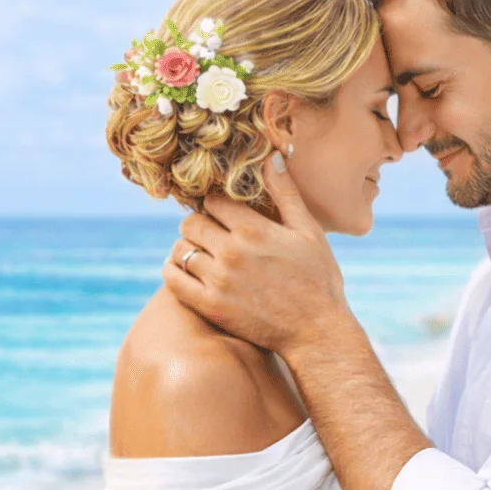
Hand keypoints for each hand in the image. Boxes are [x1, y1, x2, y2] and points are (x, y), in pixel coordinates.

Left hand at [162, 158, 351, 355]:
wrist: (316, 332)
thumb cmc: (318, 279)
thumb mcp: (308, 232)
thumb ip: (286, 194)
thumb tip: (271, 158)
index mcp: (253, 230)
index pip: (213, 202)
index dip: (215, 205)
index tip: (220, 213)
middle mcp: (231, 252)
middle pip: (190, 224)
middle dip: (198, 225)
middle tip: (209, 234)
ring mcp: (217, 280)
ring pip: (180, 250)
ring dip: (186, 248)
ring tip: (199, 253)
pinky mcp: (209, 306)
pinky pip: (173, 280)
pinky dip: (173, 271)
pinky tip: (185, 270)